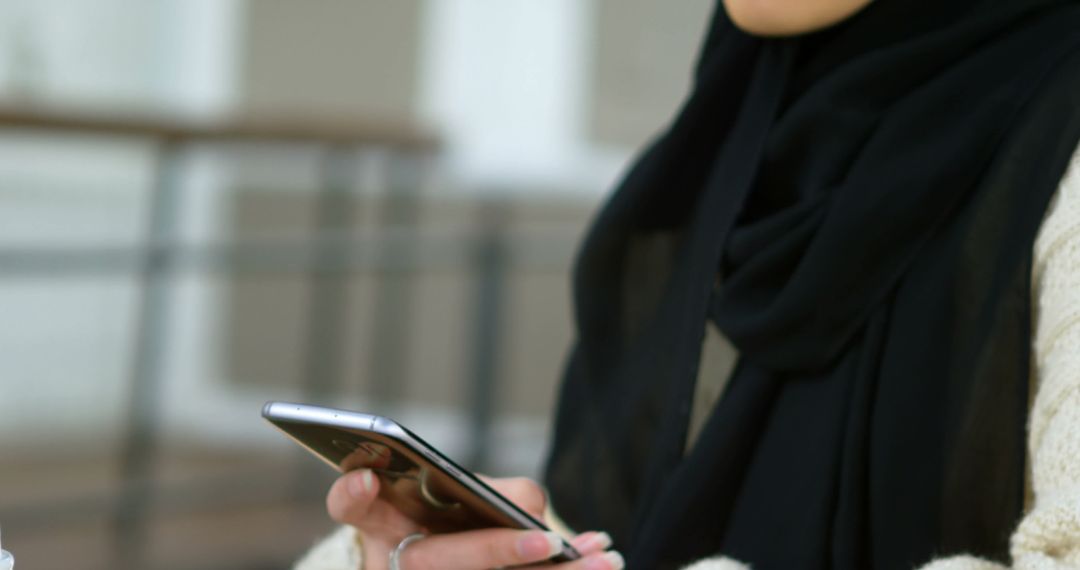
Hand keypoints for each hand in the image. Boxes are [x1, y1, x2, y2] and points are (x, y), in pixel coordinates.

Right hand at [326, 469, 624, 568]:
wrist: (421, 560)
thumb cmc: (436, 518)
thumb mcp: (442, 493)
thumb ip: (478, 487)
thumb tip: (529, 505)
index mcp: (379, 525)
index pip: (352, 507)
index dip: (354, 494)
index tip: (366, 477)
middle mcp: (397, 560)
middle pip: (436, 563)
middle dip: (495, 551)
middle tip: (546, 540)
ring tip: (604, 558)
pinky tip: (600, 562)